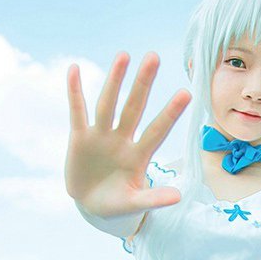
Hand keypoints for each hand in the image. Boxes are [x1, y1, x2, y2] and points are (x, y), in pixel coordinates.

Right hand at [65, 53, 190, 217]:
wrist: (91, 204)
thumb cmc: (117, 204)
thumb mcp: (134, 204)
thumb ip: (153, 199)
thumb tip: (178, 197)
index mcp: (139, 156)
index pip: (157, 131)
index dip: (170, 114)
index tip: (186, 93)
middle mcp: (122, 139)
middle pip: (134, 108)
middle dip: (143, 84)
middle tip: (154, 57)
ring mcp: (101, 136)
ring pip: (108, 104)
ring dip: (114, 81)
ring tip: (124, 55)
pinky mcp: (80, 138)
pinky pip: (77, 112)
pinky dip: (75, 92)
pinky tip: (74, 70)